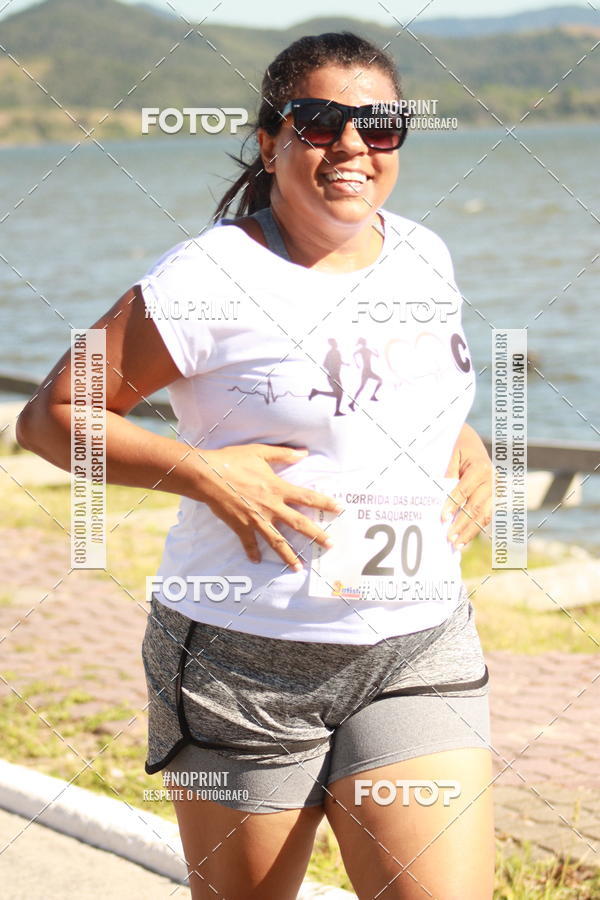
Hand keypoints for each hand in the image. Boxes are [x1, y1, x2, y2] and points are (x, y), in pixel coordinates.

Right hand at [199, 444, 341, 570]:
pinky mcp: (240, 526)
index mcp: (278, 488)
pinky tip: (256, 561)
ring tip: (299, 568)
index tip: (338, 509)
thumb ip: (283, 454)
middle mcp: (271, 507)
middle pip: (299, 524)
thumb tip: (303, 453)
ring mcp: (256, 519)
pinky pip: (248, 543)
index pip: (307, 497)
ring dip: (289, 556)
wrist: (207, 475)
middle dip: (316, 535)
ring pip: (277, 542)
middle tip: (330, 545)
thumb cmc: (233, 460)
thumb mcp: (260, 452)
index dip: (324, 503)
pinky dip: (252, 552)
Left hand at [441, 424, 492, 549]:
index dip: (453, 505)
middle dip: (462, 524)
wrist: (468, 440)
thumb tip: (437, 497)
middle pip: (477, 507)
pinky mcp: (492, 497)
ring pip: (484, 515)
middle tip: (448, 538)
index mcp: (481, 467)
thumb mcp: (448, 454)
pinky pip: (485, 516)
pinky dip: (474, 528)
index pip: (464, 490)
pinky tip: (464, 540)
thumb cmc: (454, 446)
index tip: (442, 518)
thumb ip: (445, 473)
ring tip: (457, 545)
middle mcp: (492, 480)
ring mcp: (494, 490)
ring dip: (470, 531)